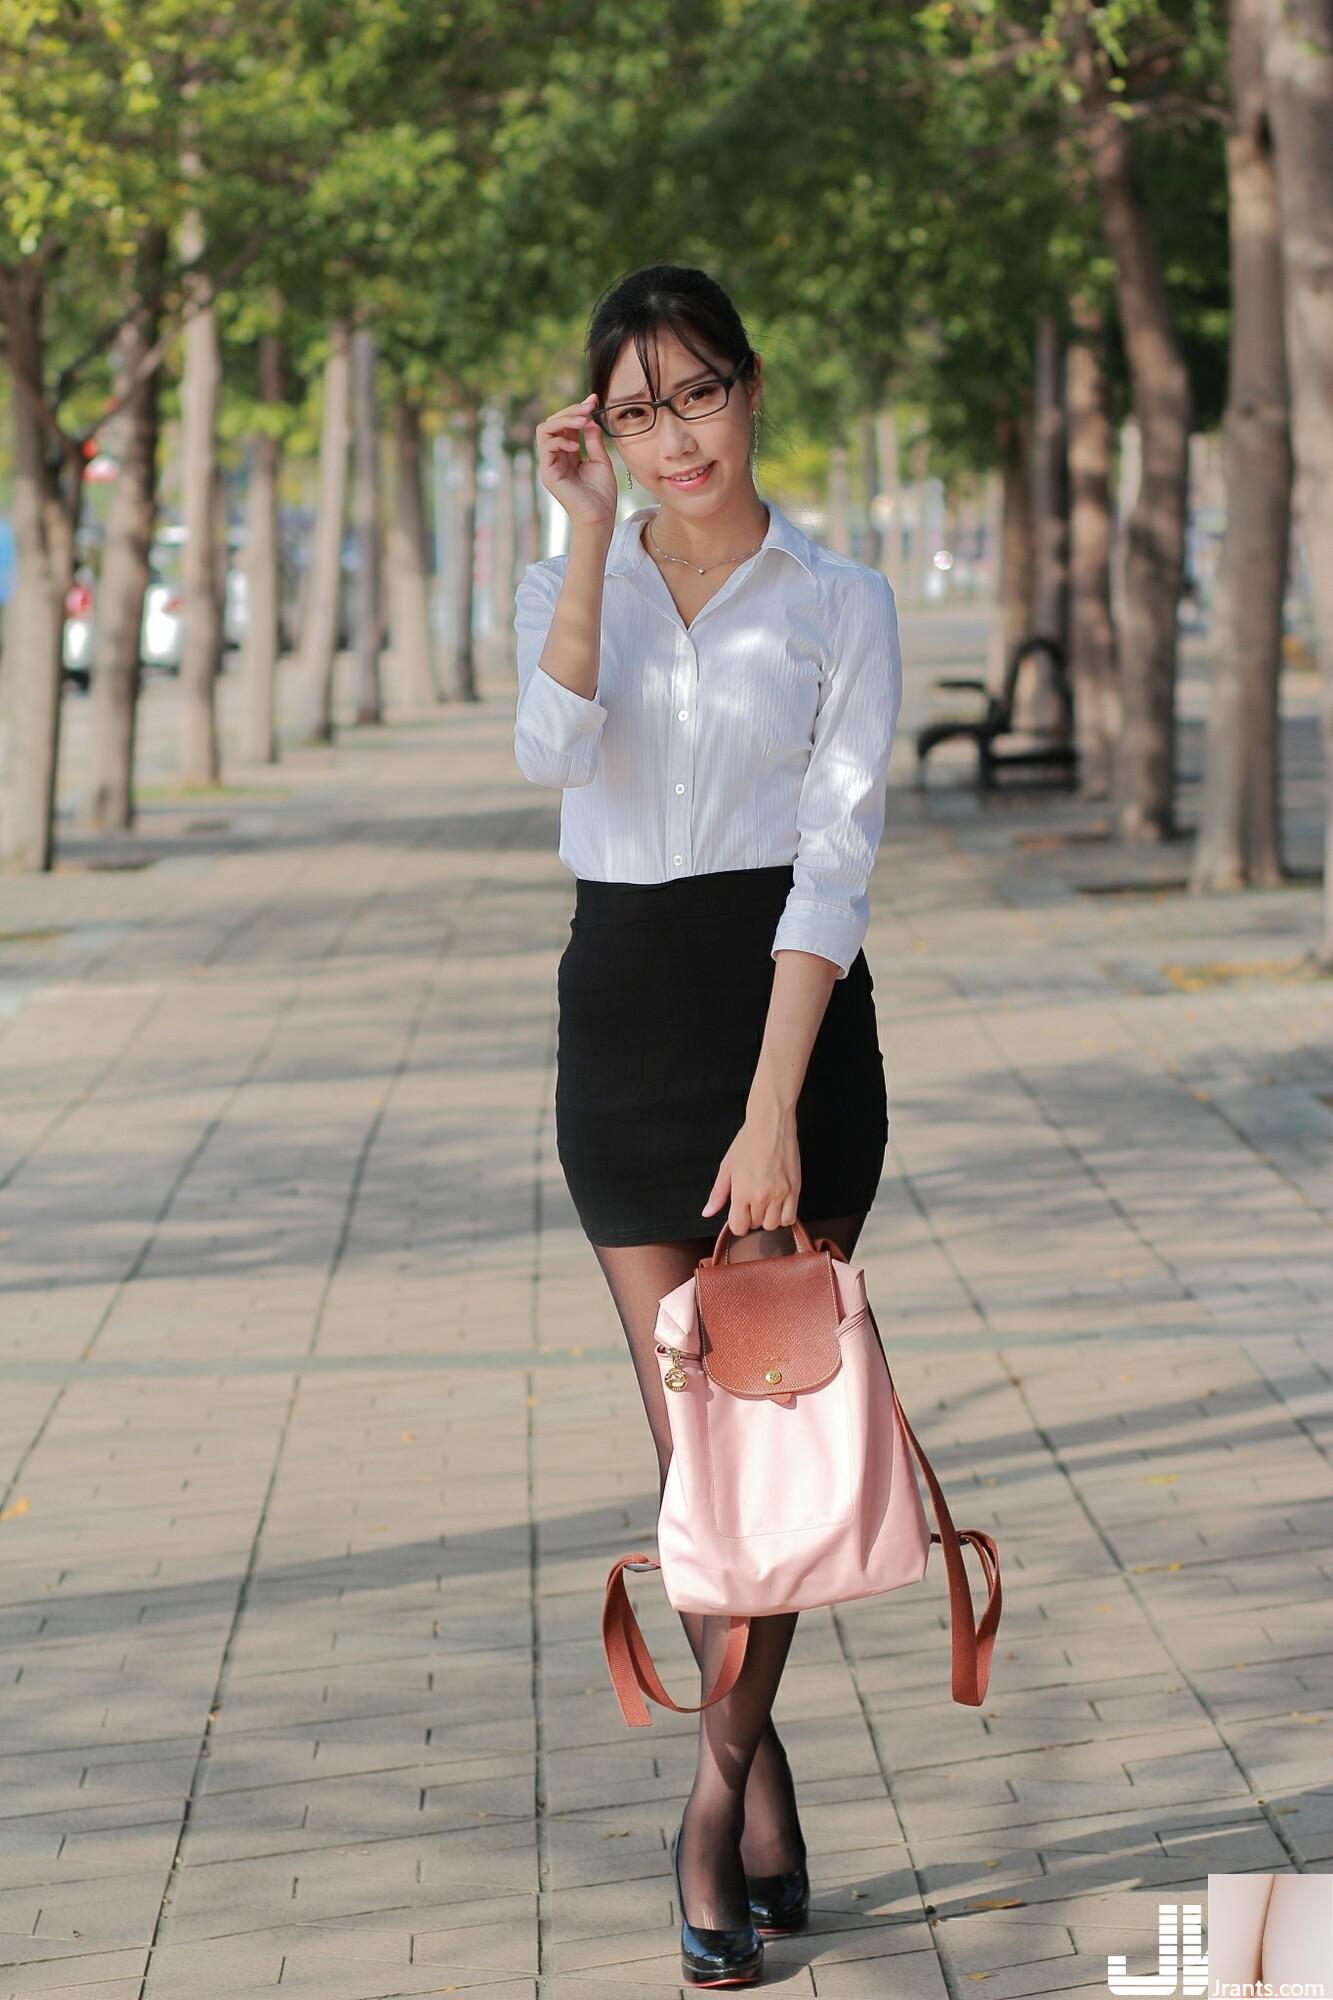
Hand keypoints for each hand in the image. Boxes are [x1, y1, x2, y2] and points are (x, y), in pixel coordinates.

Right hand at [535, 393, 618, 531]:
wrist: (599, 518)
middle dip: (571, 411)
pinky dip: (560, 440)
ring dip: (564, 421)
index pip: (565, 425)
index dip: (578, 410)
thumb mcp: (601, 461)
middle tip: (588, 407)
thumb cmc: (602, 495)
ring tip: (582, 422)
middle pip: (552, 423)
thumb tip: (590, 421)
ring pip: (545, 430)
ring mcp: (550, 465)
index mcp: (568, 454)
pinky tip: (575, 445)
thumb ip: (594, 441)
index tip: (594, 400)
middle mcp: (556, 457)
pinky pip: (546, 447)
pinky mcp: (548, 473)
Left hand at [701, 1105, 800, 1236]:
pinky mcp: (795, 1190)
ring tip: (765, 1202)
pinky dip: (784, 1216)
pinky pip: (790, 1218)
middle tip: (751, 1200)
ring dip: (767, 1217)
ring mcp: (780, 1194)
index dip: (737, 1223)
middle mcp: (761, 1197)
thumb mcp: (727, 1166)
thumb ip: (718, 1193)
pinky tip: (778, 1204)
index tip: (739, 1213)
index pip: (739, 1227)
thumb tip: (707, 1213)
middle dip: (751, 1217)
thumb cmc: (747, 1142)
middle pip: (755, 1225)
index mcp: (741, 1192)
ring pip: (774, 1225)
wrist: (771, 1125)